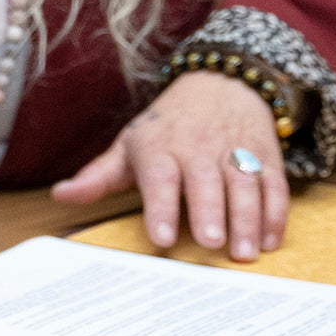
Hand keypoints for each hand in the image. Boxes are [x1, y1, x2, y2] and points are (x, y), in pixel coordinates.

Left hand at [51, 70, 289, 259]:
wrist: (220, 84)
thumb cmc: (167, 127)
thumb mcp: (129, 145)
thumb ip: (98, 176)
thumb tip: (60, 195)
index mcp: (160, 147)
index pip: (159, 177)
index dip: (160, 206)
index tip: (161, 237)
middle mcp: (198, 148)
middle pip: (205, 181)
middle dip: (210, 211)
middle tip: (212, 243)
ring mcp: (235, 151)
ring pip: (244, 184)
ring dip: (248, 218)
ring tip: (245, 252)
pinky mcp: (266, 156)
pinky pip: (274, 185)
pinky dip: (275, 214)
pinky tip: (270, 241)